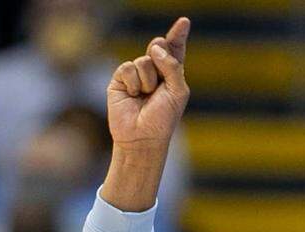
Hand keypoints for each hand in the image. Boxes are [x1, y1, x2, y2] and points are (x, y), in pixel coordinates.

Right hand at [100, 17, 190, 211]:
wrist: (141, 137)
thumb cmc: (163, 119)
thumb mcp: (178, 91)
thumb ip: (172, 66)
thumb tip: (155, 47)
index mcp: (171, 74)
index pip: (174, 50)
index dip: (178, 36)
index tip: (184, 22)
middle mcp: (154, 72)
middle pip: (158, 46)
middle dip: (160, 52)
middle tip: (159, 77)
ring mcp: (136, 75)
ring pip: (144, 59)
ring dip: (148, 80)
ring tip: (146, 97)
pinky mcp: (120, 80)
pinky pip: (128, 67)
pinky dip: (134, 83)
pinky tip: (133, 96)